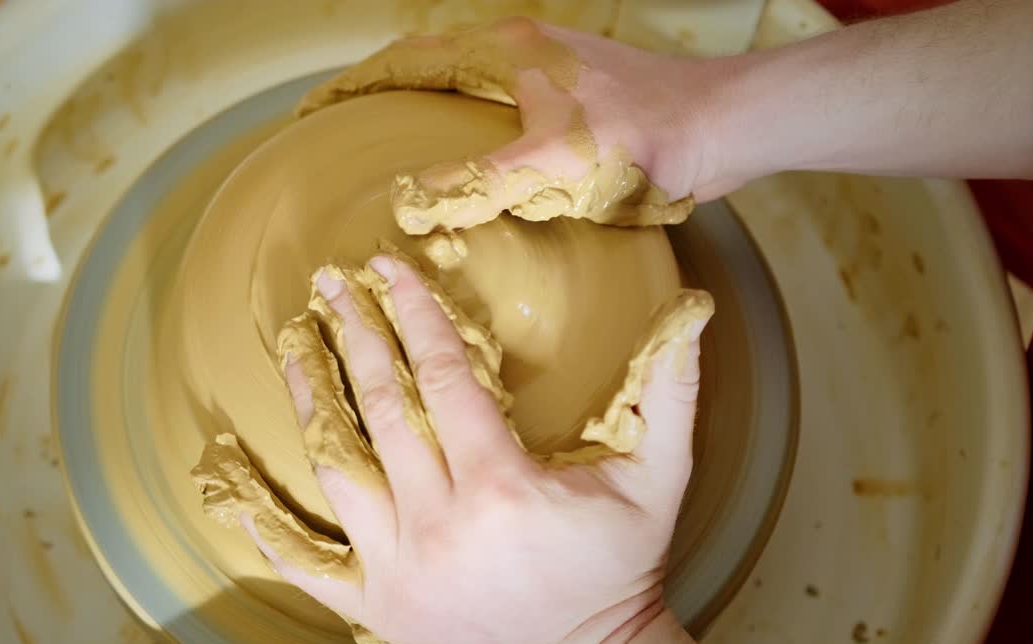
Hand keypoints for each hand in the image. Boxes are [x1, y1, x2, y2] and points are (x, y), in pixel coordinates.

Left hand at [249, 254, 712, 643]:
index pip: (443, 375)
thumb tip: (691, 313)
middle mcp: (439, 522)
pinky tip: (237, 488)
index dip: (413, 313)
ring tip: (293, 344)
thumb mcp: (660, 480)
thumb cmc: (621, 572)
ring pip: (337, 467)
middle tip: (329, 284)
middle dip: (353, 334)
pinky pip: (307, 566)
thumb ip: (672, 392)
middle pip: (381, 408)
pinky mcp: (377, 611)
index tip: (388, 268)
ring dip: (311, 397)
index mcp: (501, 484)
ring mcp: (399, 569)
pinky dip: (270, 528)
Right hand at [296, 18, 748, 233]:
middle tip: (344, 132)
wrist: (720, 130)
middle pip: (431, 68)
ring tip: (393, 150)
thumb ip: (476, 183)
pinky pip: (505, 112)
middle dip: (384, 95)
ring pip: (469, 90)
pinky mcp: (578, 102)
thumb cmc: (642, 139)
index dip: (355, 85)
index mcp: (504, 53)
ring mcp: (551, 75)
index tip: (312, 111)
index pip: (407, 60)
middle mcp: (522, 54)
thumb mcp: (549, 164)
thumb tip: (408, 202)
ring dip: (429, 112)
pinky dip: (472, 131)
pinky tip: (474, 167)